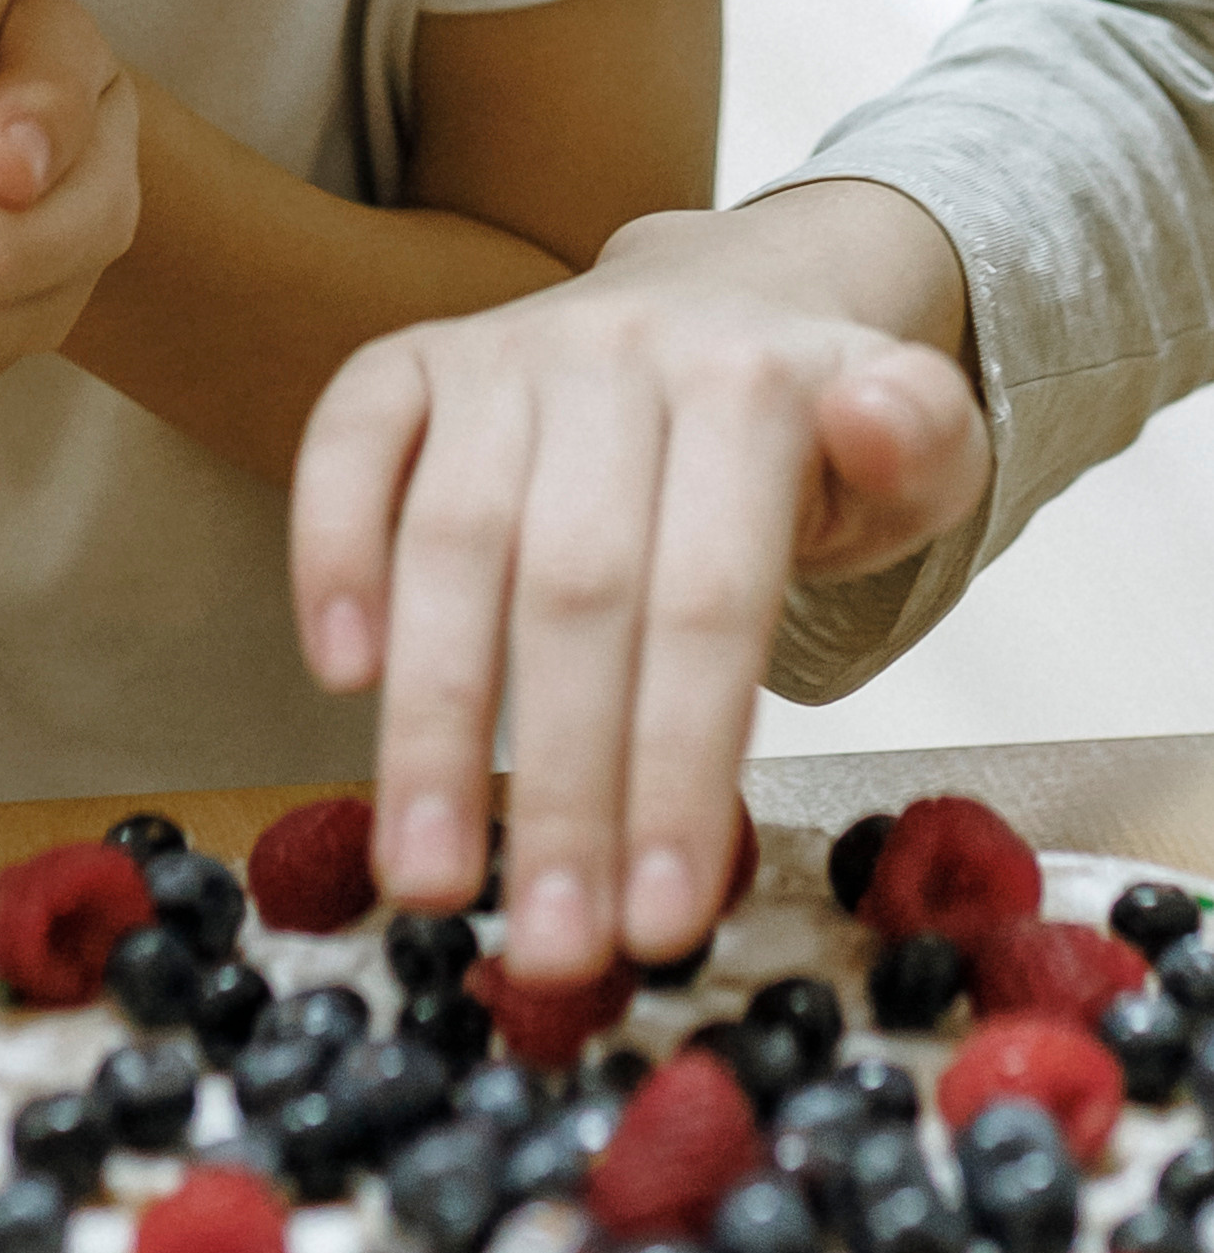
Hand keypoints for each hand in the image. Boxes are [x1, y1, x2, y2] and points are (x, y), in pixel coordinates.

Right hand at [288, 188, 990, 981]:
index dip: (677, 765)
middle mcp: (616, 355)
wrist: (722, 305)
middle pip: (575, 590)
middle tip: (549, 948)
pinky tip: (341, 680)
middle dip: (560, 790)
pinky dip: (330, 556)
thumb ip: (922, 453)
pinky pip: (347, 443)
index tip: (659, 922)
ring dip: (430, 728)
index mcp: (749, 383)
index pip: (707, 599)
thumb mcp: (917, 455)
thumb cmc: (808, 440)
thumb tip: (876, 421)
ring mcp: (500, 354)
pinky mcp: (410, 360)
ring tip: (427, 880)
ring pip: (450, 542)